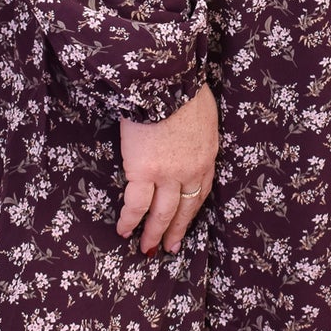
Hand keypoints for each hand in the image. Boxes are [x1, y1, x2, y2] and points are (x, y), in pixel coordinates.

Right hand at [116, 82, 218, 253]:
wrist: (167, 82)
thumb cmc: (184, 90)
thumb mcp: (205, 116)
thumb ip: (199, 134)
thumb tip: (190, 139)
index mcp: (207, 156)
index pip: (201, 191)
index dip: (191, 211)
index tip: (185, 223)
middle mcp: (190, 171)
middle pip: (184, 208)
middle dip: (176, 230)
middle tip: (169, 248)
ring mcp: (167, 175)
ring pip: (161, 213)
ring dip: (153, 233)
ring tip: (146, 248)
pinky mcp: (143, 172)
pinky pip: (136, 204)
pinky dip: (129, 220)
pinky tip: (124, 230)